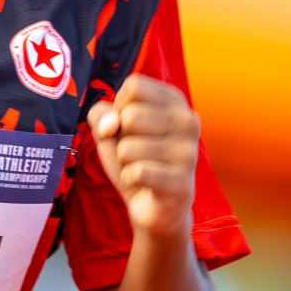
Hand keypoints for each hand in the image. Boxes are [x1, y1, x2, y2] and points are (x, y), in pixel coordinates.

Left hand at [86, 74, 199, 237]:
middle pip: (130, 116)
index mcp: (175, 101)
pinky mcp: (183, 183)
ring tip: (142, 168)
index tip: (129, 126)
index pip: (133, 86)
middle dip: (121, 138)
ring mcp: (189, 153)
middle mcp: (189, 122)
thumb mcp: (110, 128)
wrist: (153, 204)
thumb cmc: (133, 157)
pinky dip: (129, 180)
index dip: (119, 107)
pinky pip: (135, 173)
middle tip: (136, 151)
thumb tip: (111, 125)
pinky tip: (144, 184)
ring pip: (128, 147)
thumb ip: (101, 114)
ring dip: (125, 162)